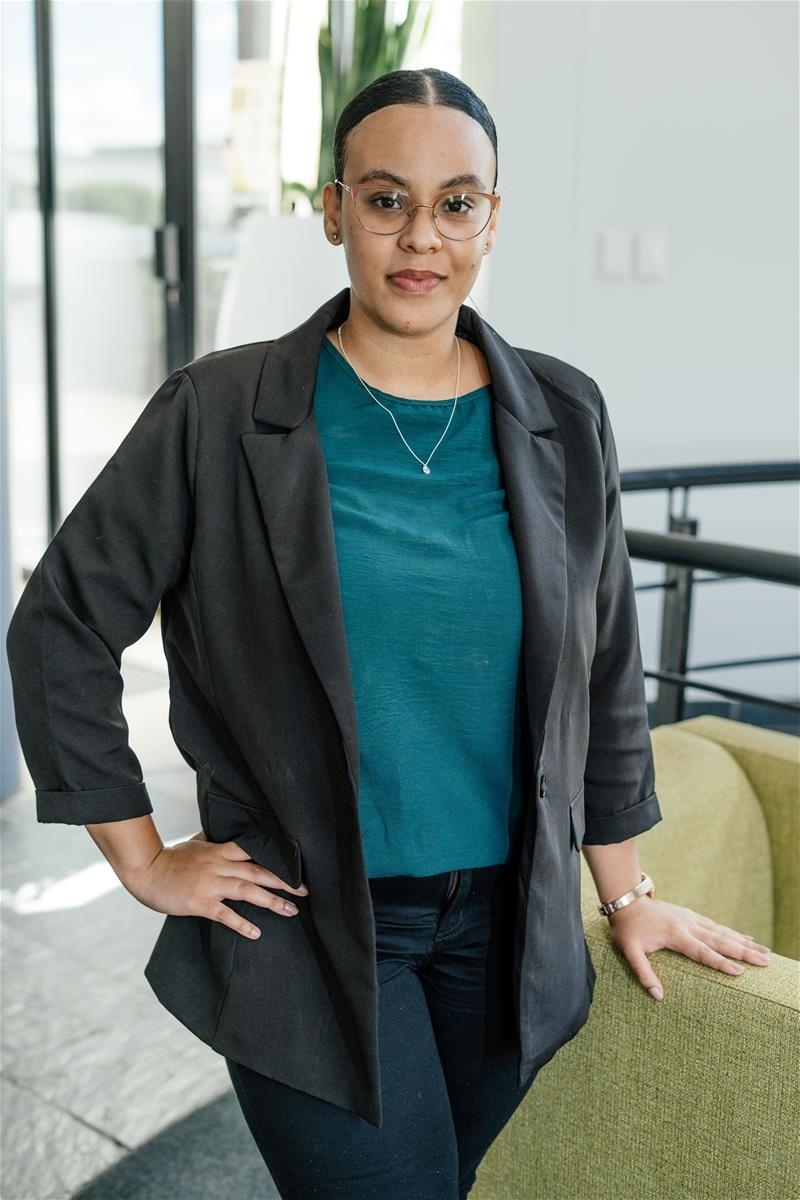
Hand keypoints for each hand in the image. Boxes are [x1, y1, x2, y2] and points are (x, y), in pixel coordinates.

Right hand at [120, 832, 308, 939]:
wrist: (147, 871)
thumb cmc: (172, 859)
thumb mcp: (197, 844)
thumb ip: (215, 842)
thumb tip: (228, 835)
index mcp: (220, 851)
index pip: (255, 852)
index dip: (277, 859)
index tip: (297, 867)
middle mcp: (219, 865)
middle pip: (258, 872)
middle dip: (284, 882)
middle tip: (305, 891)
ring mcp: (210, 884)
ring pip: (247, 891)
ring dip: (271, 901)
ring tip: (290, 911)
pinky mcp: (199, 902)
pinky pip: (224, 914)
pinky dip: (241, 923)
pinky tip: (256, 932)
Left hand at [607, 896, 770, 1000]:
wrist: (627, 900)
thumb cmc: (628, 929)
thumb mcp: (630, 952)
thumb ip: (644, 973)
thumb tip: (658, 996)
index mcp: (676, 936)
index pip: (703, 953)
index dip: (721, 964)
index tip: (740, 973)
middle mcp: (688, 926)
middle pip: (720, 941)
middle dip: (744, 952)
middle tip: (765, 961)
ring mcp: (691, 919)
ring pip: (722, 932)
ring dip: (744, 942)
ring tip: (764, 952)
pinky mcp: (691, 916)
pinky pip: (716, 925)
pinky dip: (732, 933)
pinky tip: (746, 938)